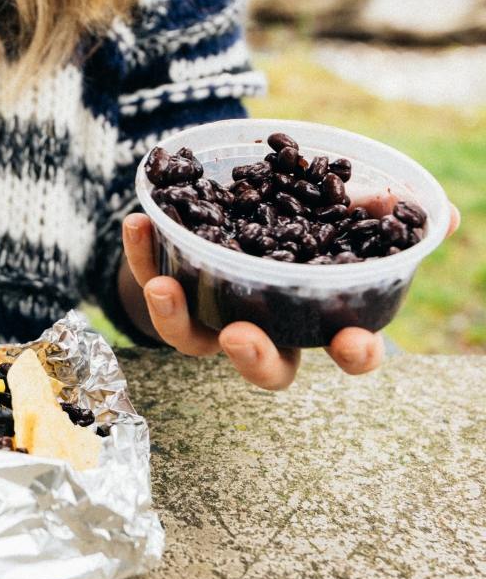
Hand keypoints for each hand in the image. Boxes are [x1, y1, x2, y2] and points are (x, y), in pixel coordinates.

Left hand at [120, 203, 459, 391]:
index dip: (356, 352)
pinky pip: (149, 283)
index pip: (349, 350)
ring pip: (194, 339)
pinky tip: (137, 222)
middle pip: (267, 366)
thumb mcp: (344, 212)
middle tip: (243, 337)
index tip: (357, 343)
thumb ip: (386, 215)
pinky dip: (140, 255)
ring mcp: (215, 320)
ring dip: (177, 318)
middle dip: (256, 359)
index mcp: (320, 318)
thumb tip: (440, 214)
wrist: (232, 217)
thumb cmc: (302, 226)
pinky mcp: (171, 296)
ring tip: (164, 286)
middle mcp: (268, 331)